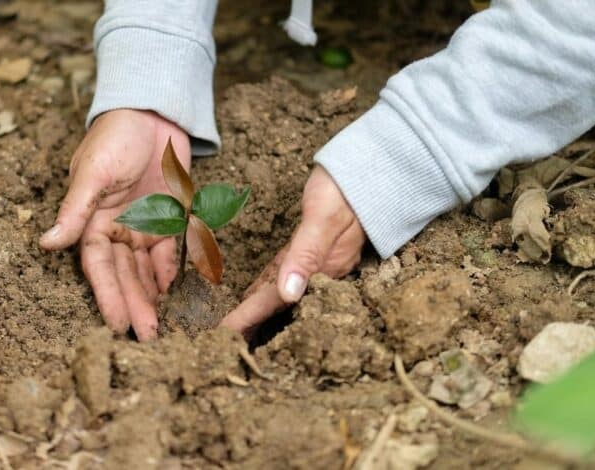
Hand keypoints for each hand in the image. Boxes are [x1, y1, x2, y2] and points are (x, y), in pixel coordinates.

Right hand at [40, 109, 190, 340]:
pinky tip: (174, 294)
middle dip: (134, 305)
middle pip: (124, 275)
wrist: (153, 112)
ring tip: (160, 328)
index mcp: (92, 221)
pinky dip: (171, 273)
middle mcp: (116, 229)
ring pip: (146, 270)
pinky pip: (170, 253)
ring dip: (152, 297)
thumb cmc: (115, 137)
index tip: (117, 324)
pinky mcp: (169, 220)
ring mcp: (144, 227)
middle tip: (146, 338)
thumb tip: (46, 243)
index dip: (107, 295)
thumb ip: (75, 209)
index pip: (98, 266)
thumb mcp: (94, 171)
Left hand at [220, 167, 366, 336]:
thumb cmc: (345, 189)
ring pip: (278, 291)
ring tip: (234, 327)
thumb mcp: (324, 218)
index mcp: (322, 270)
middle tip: (221, 341)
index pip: (277, 301)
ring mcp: (317, 261)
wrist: (372, 168)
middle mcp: (320, 272)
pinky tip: (253, 294)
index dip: (249, 318)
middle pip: (276, 304)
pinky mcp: (312, 248)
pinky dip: (266, 286)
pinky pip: (283, 273)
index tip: (223, 334)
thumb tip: (289, 293)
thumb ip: (307, 255)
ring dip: (256, 308)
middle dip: (250, 323)